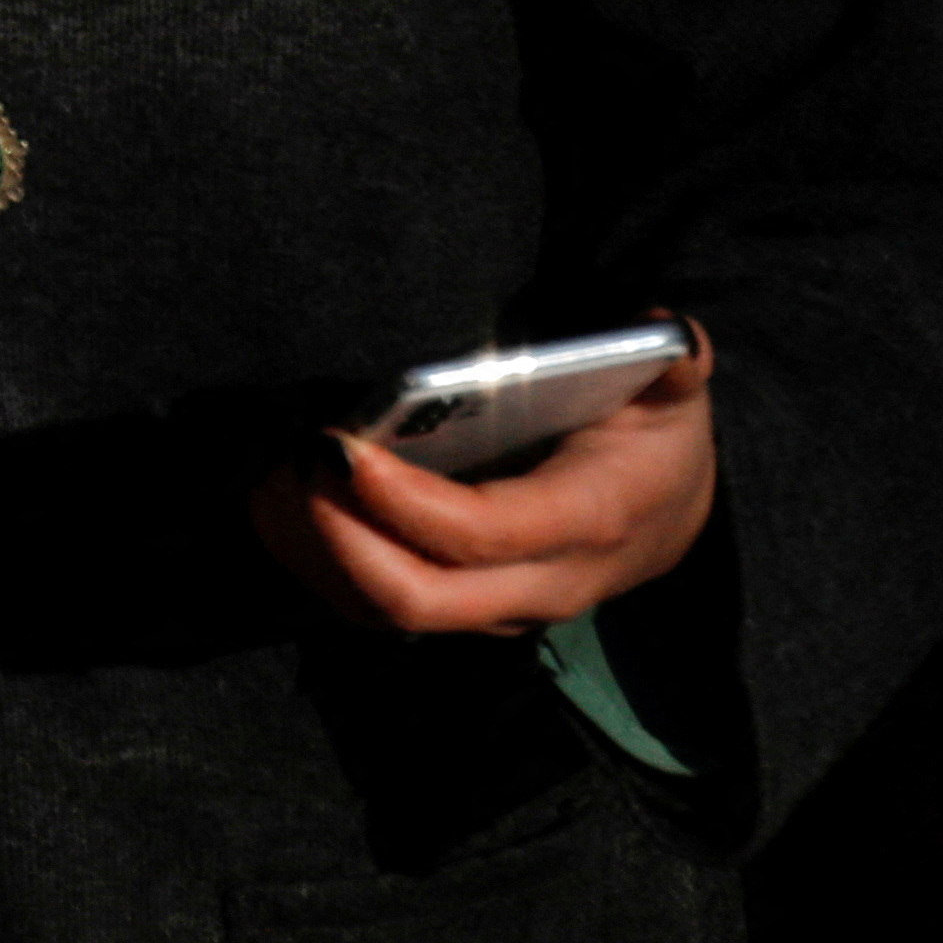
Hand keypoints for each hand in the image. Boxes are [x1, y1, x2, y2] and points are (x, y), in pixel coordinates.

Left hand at [252, 323, 719, 640]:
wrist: (670, 513)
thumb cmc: (653, 439)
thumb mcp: (672, 392)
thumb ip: (673, 361)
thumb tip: (668, 330)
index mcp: (586, 525)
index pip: (480, 535)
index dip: (401, 501)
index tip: (336, 447)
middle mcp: (538, 585)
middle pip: (419, 598)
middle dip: (338, 538)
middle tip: (288, 465)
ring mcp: (496, 608)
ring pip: (385, 611)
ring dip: (315, 553)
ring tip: (269, 479)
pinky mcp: (463, 608)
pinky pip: (375, 606)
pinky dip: (319, 564)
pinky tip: (280, 506)